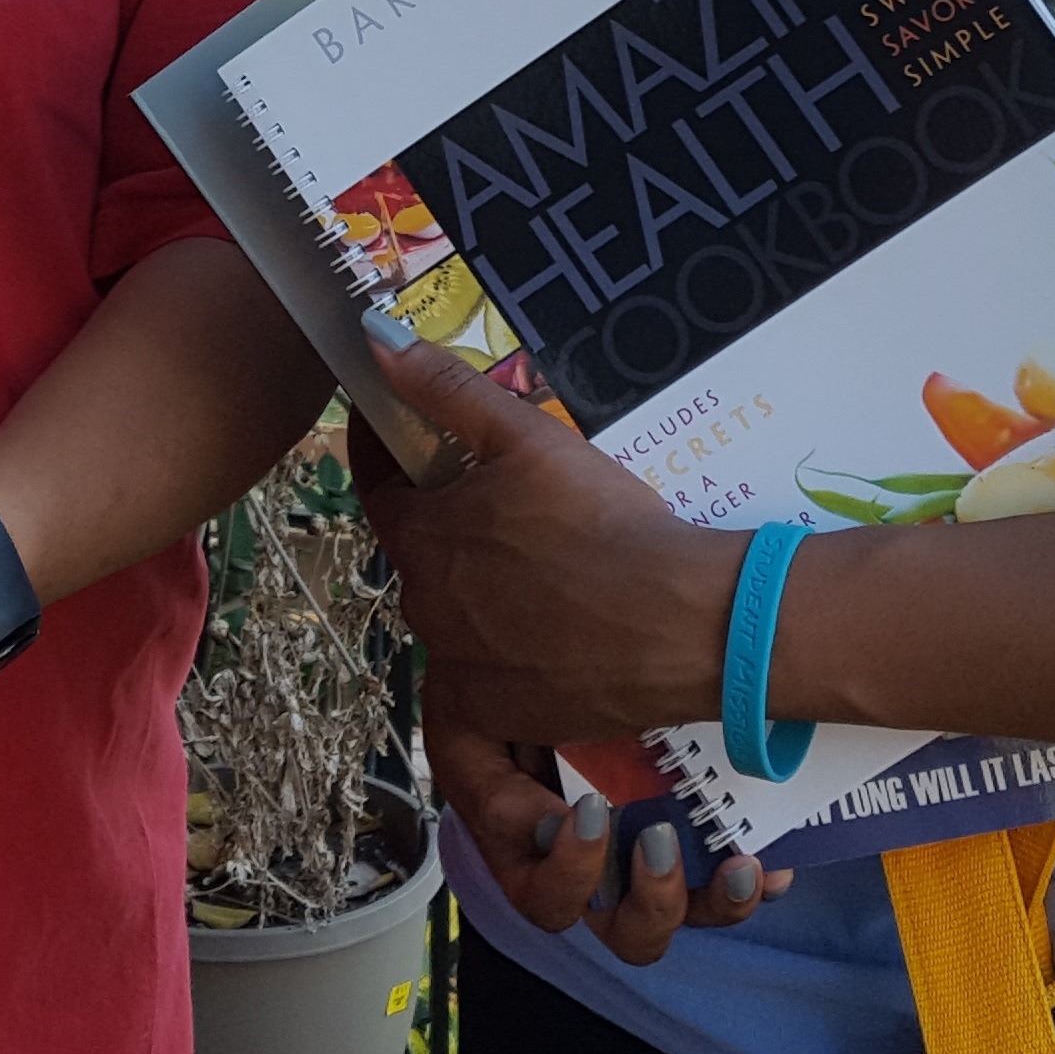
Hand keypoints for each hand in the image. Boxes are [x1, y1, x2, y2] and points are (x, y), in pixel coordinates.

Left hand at [348, 327, 736, 744]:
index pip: (380, 489)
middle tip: (498, 496)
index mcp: (422, 538)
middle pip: (423, 555)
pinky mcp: (506, 718)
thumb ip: (447, 388)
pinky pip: (482, 695)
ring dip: (479, 590)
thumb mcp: (525, 437)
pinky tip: (545, 643)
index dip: (385, 453)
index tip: (391, 426)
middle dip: (446, 523)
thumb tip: (373, 336)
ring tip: (540, 565)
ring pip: (456, 620)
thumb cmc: (603, 520)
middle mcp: (426, 609)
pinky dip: (501, 665)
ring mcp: (463, 670)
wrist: (681, 621)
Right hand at [426, 693, 787, 967]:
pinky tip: (772, 859)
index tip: (590, 811)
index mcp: (528, 855)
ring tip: (741, 866)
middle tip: (660, 839)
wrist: (537, 650)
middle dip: (652, 900)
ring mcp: (644, 858)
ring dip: (714, 903)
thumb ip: (500, 783)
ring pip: (686, 915)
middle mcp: (593, 874)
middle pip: (625, 931)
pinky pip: (726, 877)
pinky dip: (752, 878)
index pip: (548, 898)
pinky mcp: (690, 836)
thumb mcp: (473, 724)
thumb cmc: (498, 692)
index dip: (573, 872)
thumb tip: (561, 828)